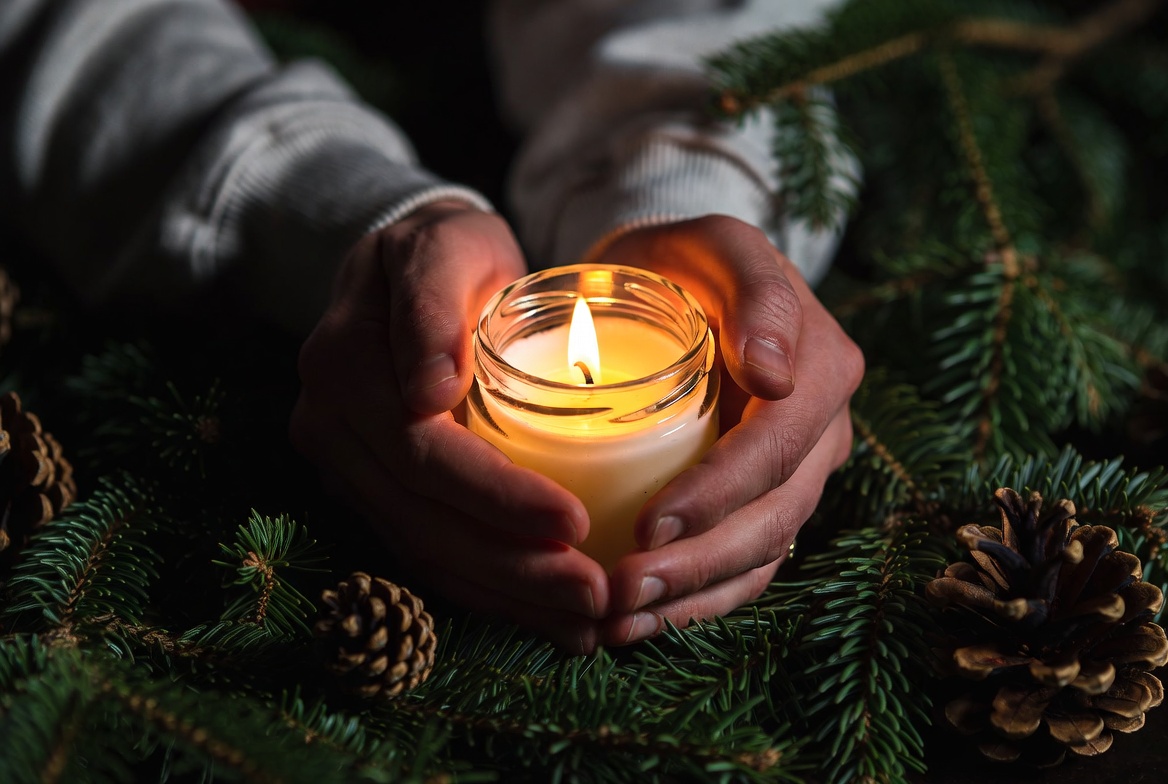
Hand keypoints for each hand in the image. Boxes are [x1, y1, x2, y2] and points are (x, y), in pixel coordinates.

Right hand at [289, 201, 609, 652]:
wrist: (409, 269)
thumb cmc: (446, 249)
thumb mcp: (445, 246)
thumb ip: (432, 303)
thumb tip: (427, 391)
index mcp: (345, 367)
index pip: (425, 454)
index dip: (498, 497)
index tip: (576, 524)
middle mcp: (332, 428)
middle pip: (423, 521)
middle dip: (513, 567)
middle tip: (594, 596)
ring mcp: (346, 468)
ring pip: (425, 552)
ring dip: (507, 595)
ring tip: (584, 623)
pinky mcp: (372, 492)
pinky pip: (427, 554)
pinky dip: (488, 589)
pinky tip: (545, 612)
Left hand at [587, 215, 863, 645]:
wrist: (673, 283)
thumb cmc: (685, 259)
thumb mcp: (717, 245)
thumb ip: (753, 288)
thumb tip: (776, 374)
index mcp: (823, 368)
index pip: (777, 447)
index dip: (718, 494)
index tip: (648, 525)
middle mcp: (824, 430)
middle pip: (773, 516)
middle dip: (699, 564)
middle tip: (622, 592)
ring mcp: (799, 473)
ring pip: (762, 554)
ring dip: (695, 598)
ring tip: (622, 623)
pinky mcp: (765, 501)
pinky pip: (747, 564)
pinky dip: (701, 601)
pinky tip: (645, 621)